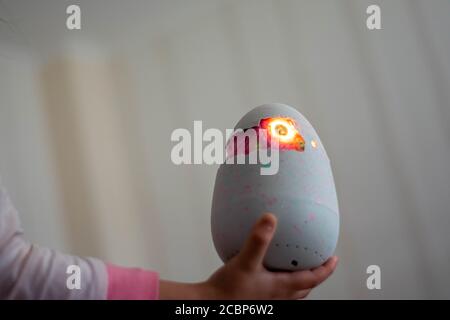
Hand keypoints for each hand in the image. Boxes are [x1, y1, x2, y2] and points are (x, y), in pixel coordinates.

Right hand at [160, 213, 337, 298]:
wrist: (210, 305)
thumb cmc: (228, 290)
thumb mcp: (245, 261)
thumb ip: (258, 239)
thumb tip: (270, 218)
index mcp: (281, 287)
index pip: (313, 278)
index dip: (326, 269)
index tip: (334, 258)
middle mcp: (278, 296)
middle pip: (305, 287)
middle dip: (315, 275)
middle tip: (320, 263)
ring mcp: (267, 300)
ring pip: (292, 293)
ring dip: (299, 281)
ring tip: (296, 267)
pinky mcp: (256, 299)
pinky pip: (276, 291)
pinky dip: (281, 282)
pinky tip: (267, 271)